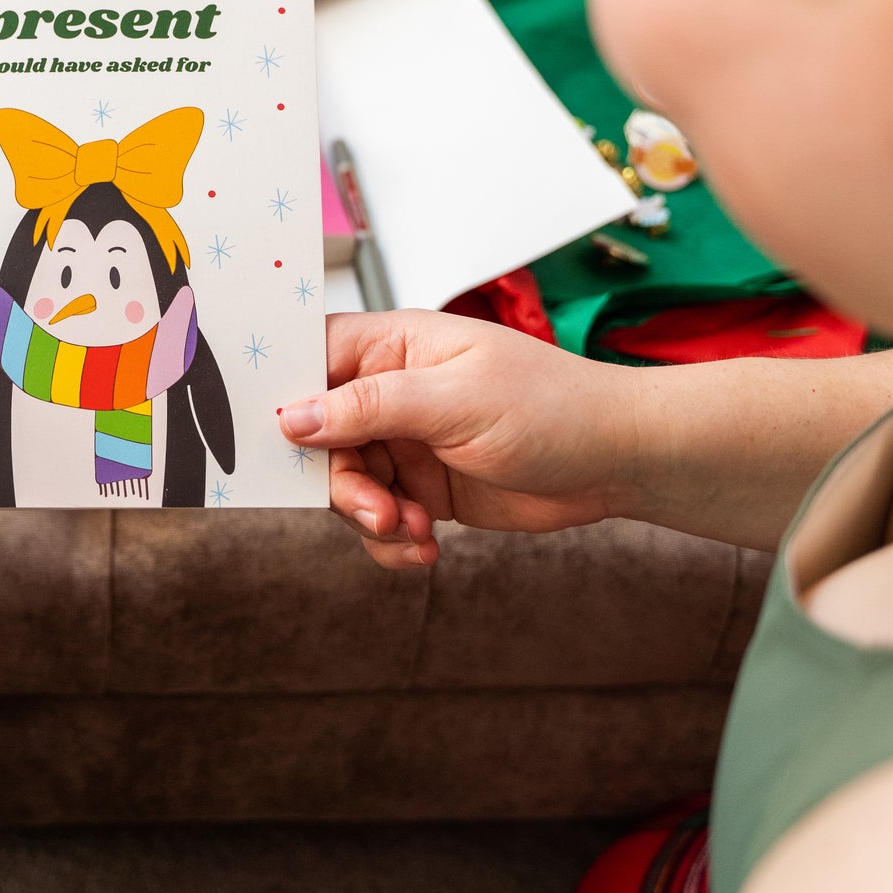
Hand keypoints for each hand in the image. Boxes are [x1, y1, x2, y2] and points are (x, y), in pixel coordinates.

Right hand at [280, 311, 642, 568]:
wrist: (618, 461)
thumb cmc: (552, 406)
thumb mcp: (454, 401)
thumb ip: (369, 407)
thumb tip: (293, 417)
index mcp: (392, 346)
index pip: (310, 358)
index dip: (283, 397)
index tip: (275, 442)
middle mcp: (391, 391)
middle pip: (318, 436)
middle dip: (339, 482)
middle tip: (376, 508)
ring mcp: (405, 440)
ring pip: (345, 484)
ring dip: (369, 516)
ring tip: (412, 529)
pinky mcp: (422, 486)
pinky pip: (378, 518)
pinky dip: (391, 540)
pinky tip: (424, 546)